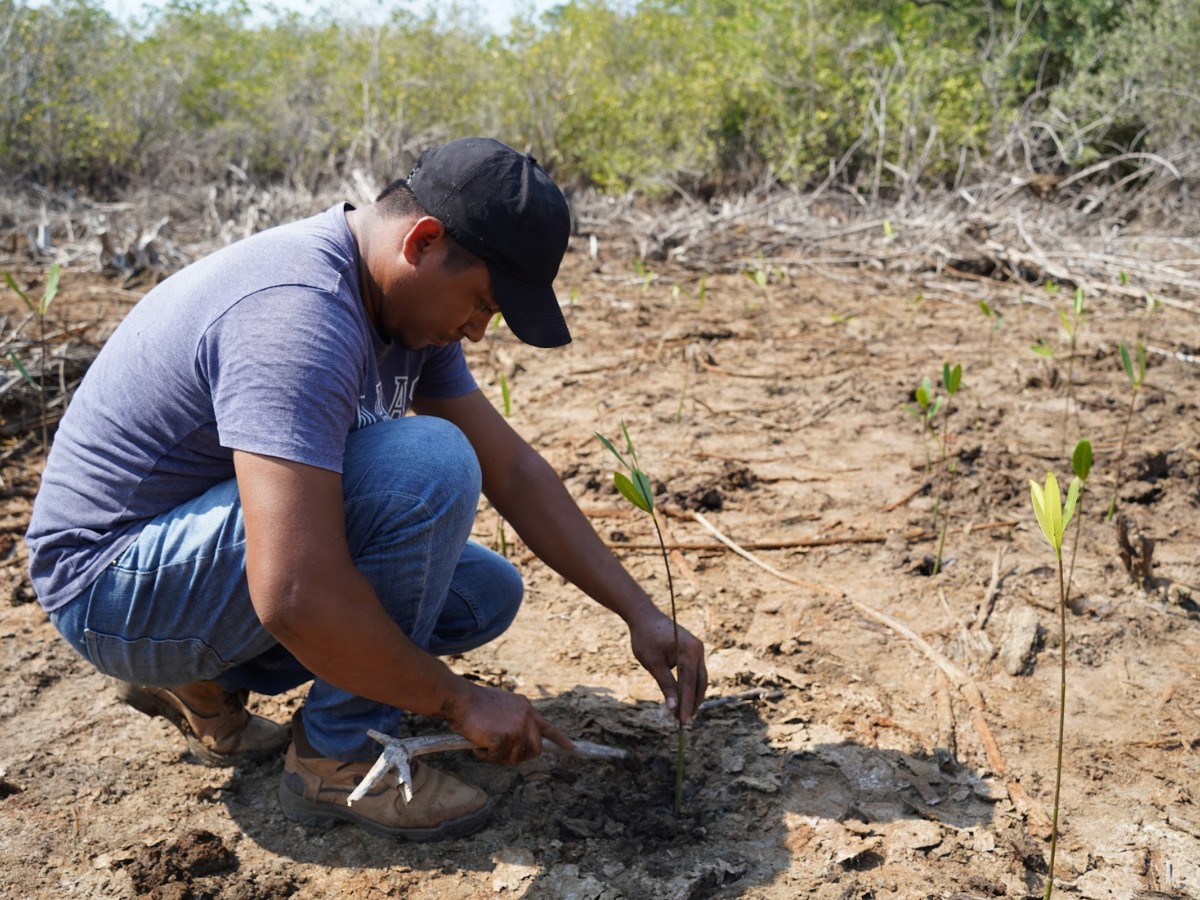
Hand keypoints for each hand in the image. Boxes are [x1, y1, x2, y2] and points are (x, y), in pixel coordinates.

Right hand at [445, 681, 572, 764]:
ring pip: (513, 758)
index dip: (559, 739)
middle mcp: (526, 718)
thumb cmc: (473, 703)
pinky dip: (485, 755)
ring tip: (483, 744)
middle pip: (535, 749)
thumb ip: (513, 721)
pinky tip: (477, 744)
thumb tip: (516, 744)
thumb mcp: (502, 707)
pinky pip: (496, 758)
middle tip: (503, 755)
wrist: (461, 699)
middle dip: (521, 756)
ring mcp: (517, 729)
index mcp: (526, 708)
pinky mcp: (505, 738)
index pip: (548, 727)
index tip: (570, 748)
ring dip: (497, 756)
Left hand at [629, 609, 707, 723]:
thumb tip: (673, 708)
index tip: (683, 722)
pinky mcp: (693, 651)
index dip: (687, 704)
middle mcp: (698, 649)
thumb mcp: (653, 663)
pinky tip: (683, 699)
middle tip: (683, 722)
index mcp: (689, 650)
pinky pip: (695, 672)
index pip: (689, 684)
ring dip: (692, 696)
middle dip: (693, 703)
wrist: (644, 616)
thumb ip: (665, 685)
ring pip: (699, 679)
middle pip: (700, 683)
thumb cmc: (645, 638)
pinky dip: (690, 686)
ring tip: (683, 714)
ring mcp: (697, 649)